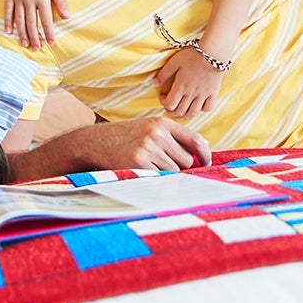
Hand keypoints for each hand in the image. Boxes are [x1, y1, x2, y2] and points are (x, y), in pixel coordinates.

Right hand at [4, 0, 68, 47]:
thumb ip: (60, 0)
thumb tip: (67, 17)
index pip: (46, 20)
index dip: (49, 32)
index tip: (51, 42)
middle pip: (32, 23)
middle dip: (35, 37)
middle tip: (36, 48)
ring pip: (19, 20)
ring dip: (22, 33)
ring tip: (25, 44)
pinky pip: (8, 10)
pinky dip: (8, 21)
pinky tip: (8, 30)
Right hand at [87, 115, 211, 170]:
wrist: (96, 142)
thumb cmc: (126, 137)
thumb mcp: (149, 128)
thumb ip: (173, 137)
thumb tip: (202, 148)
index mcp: (162, 123)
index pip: (195, 139)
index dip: (205, 154)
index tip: (206, 162)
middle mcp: (157, 133)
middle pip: (187, 160)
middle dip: (180, 166)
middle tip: (164, 165)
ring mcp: (148, 148)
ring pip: (175, 171)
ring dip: (167, 174)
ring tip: (150, 166)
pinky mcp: (140, 163)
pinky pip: (161, 178)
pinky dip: (156, 179)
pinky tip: (144, 171)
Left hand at [153, 47, 224, 117]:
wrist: (213, 52)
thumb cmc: (192, 55)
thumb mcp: (174, 62)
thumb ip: (163, 74)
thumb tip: (154, 83)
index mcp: (181, 86)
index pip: (170, 104)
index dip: (163, 103)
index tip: (163, 96)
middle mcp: (192, 94)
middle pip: (180, 111)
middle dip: (171, 110)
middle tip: (170, 103)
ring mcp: (204, 95)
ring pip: (193, 113)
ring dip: (185, 113)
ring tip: (182, 106)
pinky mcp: (214, 93)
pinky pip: (208, 108)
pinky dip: (202, 109)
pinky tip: (198, 104)